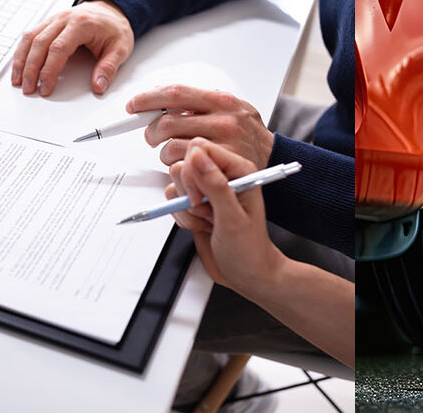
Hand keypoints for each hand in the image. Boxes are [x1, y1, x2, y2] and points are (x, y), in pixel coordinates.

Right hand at [11, 0, 133, 95]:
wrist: (111, 9)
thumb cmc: (113, 28)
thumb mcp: (120, 48)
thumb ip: (108, 68)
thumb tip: (98, 86)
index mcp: (81, 24)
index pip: (58, 48)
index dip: (49, 70)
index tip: (46, 87)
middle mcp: (64, 19)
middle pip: (39, 43)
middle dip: (31, 69)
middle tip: (28, 88)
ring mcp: (54, 19)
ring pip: (30, 38)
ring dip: (21, 60)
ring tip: (17, 80)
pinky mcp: (48, 23)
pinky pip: (29, 35)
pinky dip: (22, 51)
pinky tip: (19, 66)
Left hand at [130, 85, 273, 166]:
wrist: (272, 157)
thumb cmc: (245, 132)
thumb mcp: (229, 106)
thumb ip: (199, 102)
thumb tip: (161, 98)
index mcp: (221, 101)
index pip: (175, 93)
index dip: (149, 98)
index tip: (134, 105)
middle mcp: (223, 120)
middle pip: (168, 122)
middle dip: (151, 131)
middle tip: (150, 135)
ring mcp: (222, 145)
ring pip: (171, 148)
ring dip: (163, 152)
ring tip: (171, 152)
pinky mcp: (219, 167)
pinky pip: (182, 167)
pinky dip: (175, 167)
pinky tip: (183, 164)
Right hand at [166, 139, 289, 293]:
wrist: (247, 274)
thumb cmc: (249, 250)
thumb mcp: (233, 218)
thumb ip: (215, 184)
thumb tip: (197, 156)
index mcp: (239, 170)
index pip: (201, 148)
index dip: (194, 170)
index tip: (201, 196)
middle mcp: (222, 176)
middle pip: (184, 164)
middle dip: (188, 192)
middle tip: (206, 209)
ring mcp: (207, 191)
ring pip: (176, 184)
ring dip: (186, 208)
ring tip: (208, 220)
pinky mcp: (195, 205)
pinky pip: (173, 201)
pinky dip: (182, 218)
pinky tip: (202, 226)